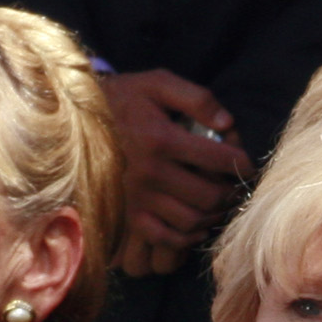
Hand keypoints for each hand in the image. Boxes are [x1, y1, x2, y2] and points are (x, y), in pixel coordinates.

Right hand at [103, 70, 252, 273]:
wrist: (76, 119)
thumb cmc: (124, 99)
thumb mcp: (157, 84)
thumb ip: (196, 97)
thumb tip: (227, 123)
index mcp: (160, 138)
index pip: (219, 160)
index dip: (241, 163)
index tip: (245, 164)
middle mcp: (149, 172)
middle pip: (210, 196)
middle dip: (231, 191)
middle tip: (235, 185)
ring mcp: (137, 197)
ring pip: (192, 220)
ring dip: (214, 215)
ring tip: (219, 202)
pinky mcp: (129, 214)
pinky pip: (166, 238)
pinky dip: (188, 237)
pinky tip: (197, 223)